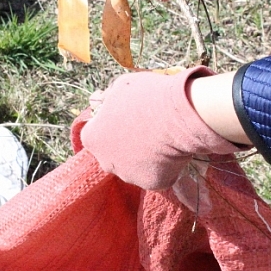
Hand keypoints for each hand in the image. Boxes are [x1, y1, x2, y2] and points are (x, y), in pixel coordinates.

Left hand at [80, 67, 243, 190]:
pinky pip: (157, 174)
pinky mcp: (151, 183)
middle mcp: (105, 162)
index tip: (129, 116)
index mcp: (92, 138)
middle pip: (115, 154)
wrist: (179, 114)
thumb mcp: (121, 87)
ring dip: (146, 156)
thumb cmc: (148, 95)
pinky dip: (166, 166)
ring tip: (164, 137)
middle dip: (128, 144)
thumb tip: (104, 100)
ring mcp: (128, 175)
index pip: (97, 134)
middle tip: (148, 128)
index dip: (113, 124)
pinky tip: (175, 150)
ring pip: (136, 167)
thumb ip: (109, 98)